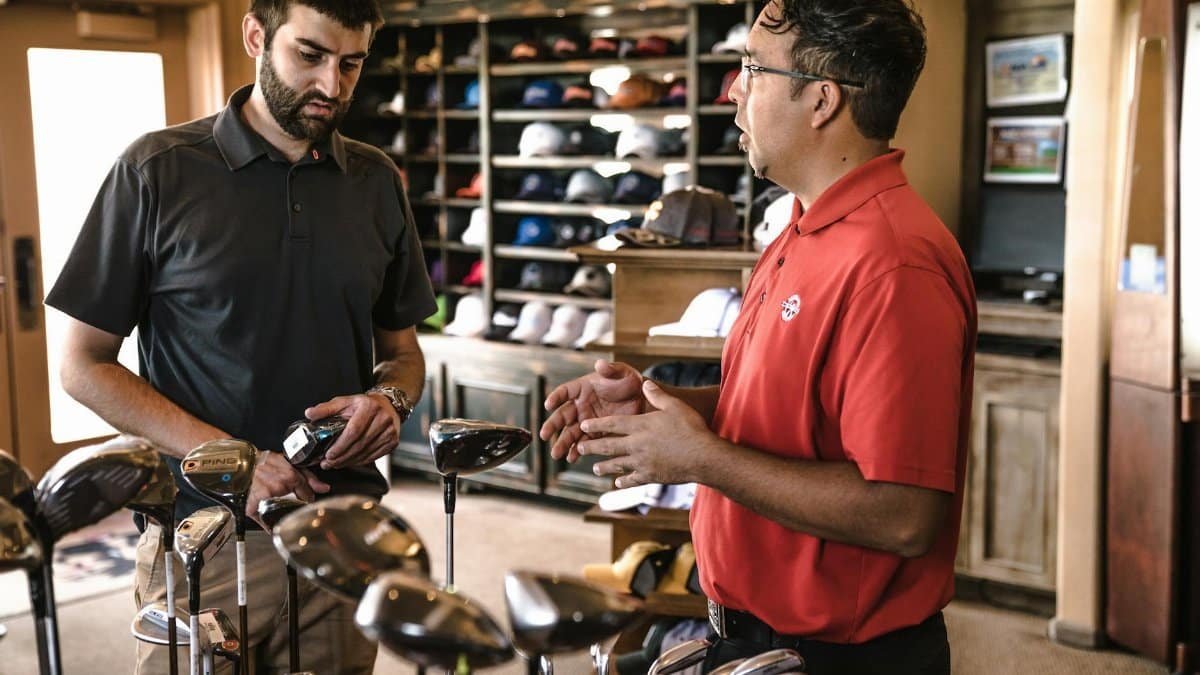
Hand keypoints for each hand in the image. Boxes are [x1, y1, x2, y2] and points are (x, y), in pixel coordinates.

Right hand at [246, 452, 328, 523]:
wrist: (243, 463)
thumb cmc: (265, 462)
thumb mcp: (290, 463)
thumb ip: (309, 476)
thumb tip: (325, 489)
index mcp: (289, 477)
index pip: (307, 495)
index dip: (307, 497)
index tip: (304, 498)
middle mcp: (278, 488)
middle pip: (296, 505)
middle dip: (295, 504)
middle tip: (289, 499)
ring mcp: (265, 498)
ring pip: (282, 514)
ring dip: (282, 512)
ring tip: (277, 504)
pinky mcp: (253, 507)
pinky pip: (265, 522)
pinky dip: (269, 524)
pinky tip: (270, 522)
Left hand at [305, 393, 400, 469]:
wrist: (388, 405)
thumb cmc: (364, 404)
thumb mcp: (344, 402)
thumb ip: (326, 408)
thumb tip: (309, 413)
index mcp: (369, 407)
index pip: (354, 431)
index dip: (340, 445)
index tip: (328, 454)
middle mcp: (383, 419)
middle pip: (360, 444)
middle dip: (342, 457)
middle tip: (327, 463)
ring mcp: (390, 432)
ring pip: (366, 453)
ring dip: (349, 461)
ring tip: (335, 464)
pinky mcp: (393, 442)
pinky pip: (374, 456)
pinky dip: (360, 461)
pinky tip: (349, 462)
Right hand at [540, 359, 646, 462]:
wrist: (644, 400)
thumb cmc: (630, 382)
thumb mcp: (622, 372)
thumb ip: (610, 369)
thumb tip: (600, 363)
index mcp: (582, 388)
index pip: (564, 391)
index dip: (555, 397)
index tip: (548, 405)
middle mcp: (580, 405)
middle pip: (562, 416)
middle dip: (552, 426)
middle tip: (544, 435)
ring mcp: (587, 420)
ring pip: (570, 433)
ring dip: (563, 443)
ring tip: (556, 454)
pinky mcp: (596, 433)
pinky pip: (584, 443)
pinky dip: (577, 451)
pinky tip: (572, 458)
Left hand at [577, 380, 717, 487]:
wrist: (703, 456)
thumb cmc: (692, 428)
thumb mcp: (675, 406)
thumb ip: (657, 395)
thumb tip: (645, 383)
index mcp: (641, 426)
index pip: (612, 424)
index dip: (596, 425)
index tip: (583, 426)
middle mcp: (637, 445)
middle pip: (609, 446)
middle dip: (592, 447)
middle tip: (579, 448)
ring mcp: (643, 462)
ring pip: (617, 465)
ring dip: (604, 466)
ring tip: (595, 468)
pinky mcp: (651, 476)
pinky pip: (632, 480)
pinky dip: (624, 481)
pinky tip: (617, 483)